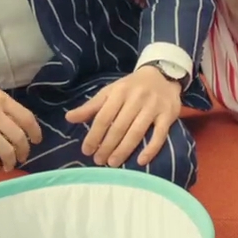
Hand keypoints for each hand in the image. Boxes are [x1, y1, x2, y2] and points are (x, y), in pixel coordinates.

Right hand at [0, 78, 43, 172]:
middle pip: (19, 138)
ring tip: (8, 165)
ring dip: (10, 162)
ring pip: (7, 152)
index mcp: (1, 99)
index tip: (37, 141)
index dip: (36, 133)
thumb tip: (17, 125)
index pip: (27, 119)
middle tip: (22, 157)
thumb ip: (2, 107)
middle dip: (24, 151)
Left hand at [65, 67, 182, 166]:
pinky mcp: (168, 115)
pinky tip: (140, 161)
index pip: (103, 116)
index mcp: (119, 92)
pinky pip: (159, 135)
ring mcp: (153, 107)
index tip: (87, 150)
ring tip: (113, 163)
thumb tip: (69, 118)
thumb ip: (91, 107)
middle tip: (98, 161)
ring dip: (124, 150)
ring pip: (136, 132)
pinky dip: (151, 149)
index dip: (94, 135)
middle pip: (119, 126)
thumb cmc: (131, 87)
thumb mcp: (110, 92)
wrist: (162, 75)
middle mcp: (136, 98)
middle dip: (107, 146)